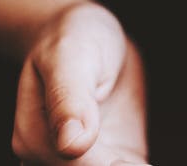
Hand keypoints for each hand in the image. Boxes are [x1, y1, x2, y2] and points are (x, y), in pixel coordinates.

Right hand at [11, 2, 148, 165]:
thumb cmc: (74, 37)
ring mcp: (87, 158)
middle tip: (144, 161)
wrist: (90, 33)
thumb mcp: (70, 56)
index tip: (132, 163)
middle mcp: (55, 157)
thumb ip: (69, 98)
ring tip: (146, 159)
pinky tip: (151, 160)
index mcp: (34, 138)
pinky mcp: (117, 154)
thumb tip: (70, 145)